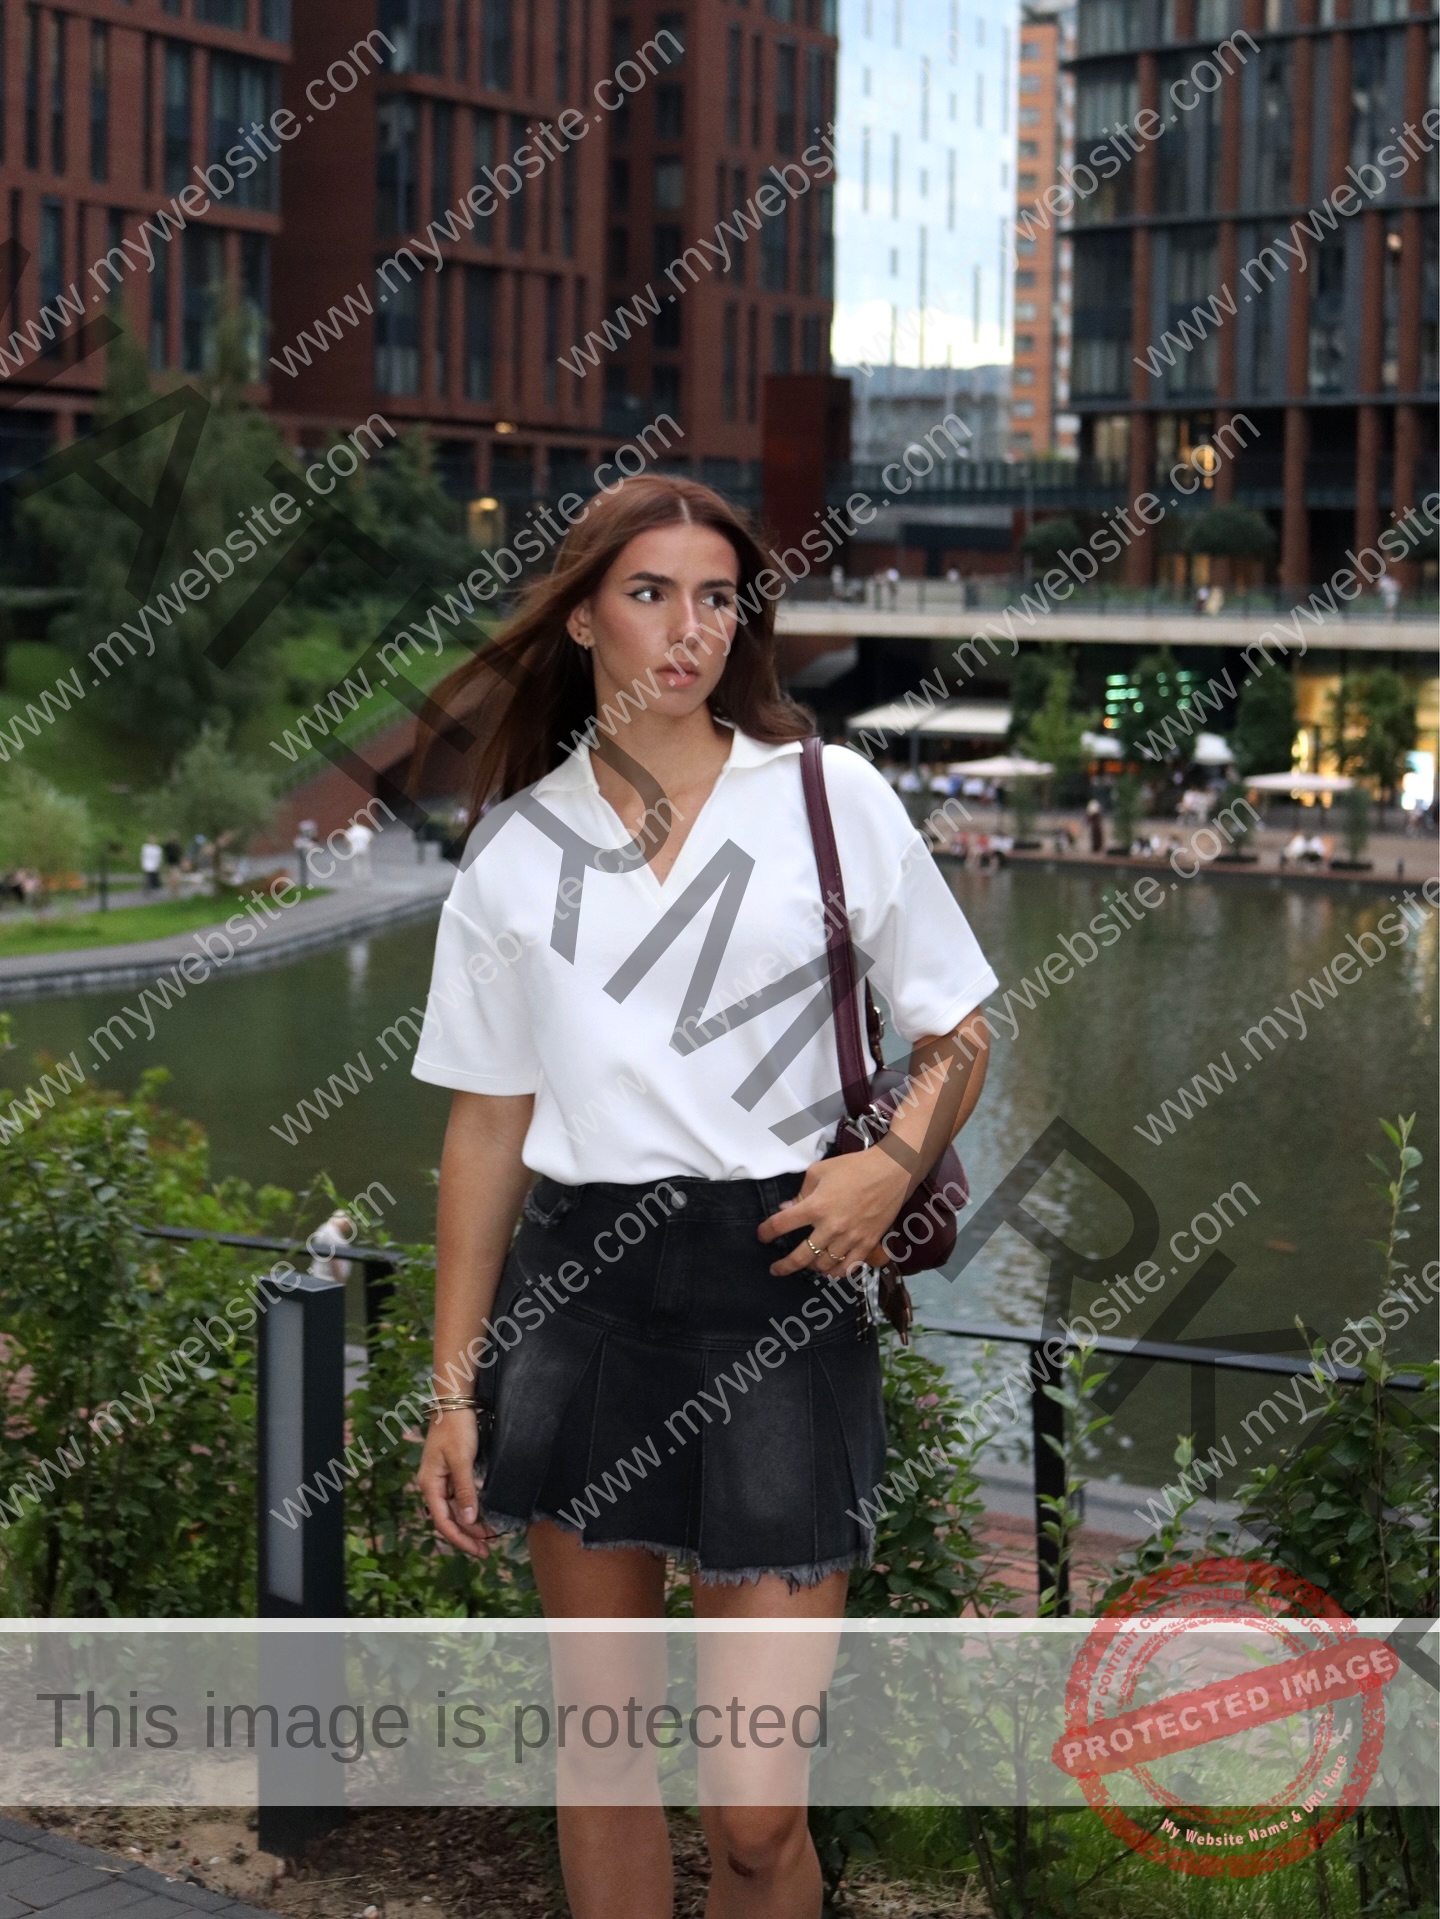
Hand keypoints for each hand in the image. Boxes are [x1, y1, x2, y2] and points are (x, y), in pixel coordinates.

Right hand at [417, 1411, 497, 1556]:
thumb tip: (468, 1520)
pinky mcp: (450, 1472)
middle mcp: (432, 1485)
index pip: (443, 1522)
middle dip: (467, 1535)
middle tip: (487, 1549)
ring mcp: (441, 1479)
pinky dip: (470, 1509)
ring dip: (470, 1524)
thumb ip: (465, 1491)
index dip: (461, 1539)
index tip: (479, 1550)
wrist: (454, 1403)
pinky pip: (459, 1498)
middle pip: (448, 1519)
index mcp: (430, 1485)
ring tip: (489, 1536)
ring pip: (454, 1509)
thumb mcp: (462, 1460)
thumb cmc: (456, 1429)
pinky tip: (482, 1515)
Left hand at [757, 1151, 909, 1276]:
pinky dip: (836, 1273)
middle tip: (775, 1269)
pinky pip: (848, 1268)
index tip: (762, 1236)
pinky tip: (829, 1271)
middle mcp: (831, 1227)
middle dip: (784, 1266)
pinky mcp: (868, 1244)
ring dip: (811, 1267)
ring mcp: (851, 1238)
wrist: (892, 1171)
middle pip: (800, 1256)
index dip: (766, 1232)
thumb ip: (801, 1193)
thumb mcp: (819, 1171)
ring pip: (824, 1265)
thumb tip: (787, 1209)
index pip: (781, 1225)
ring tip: (807, 1264)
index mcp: (816, 1206)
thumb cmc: (853, 1167)